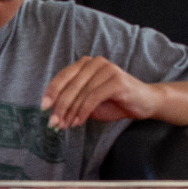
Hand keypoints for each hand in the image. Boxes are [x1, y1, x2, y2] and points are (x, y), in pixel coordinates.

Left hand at [44, 56, 162, 131]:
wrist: (144, 103)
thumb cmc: (115, 102)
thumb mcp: (89, 102)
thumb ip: (73, 102)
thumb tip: (53, 113)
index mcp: (86, 64)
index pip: (63, 76)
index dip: (52, 91)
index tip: (43, 107)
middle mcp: (95, 62)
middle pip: (70, 85)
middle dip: (60, 106)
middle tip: (53, 122)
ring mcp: (107, 69)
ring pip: (81, 93)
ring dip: (70, 112)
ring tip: (65, 125)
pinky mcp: (116, 80)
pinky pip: (93, 97)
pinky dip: (83, 111)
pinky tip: (79, 122)